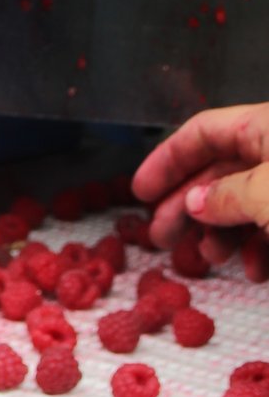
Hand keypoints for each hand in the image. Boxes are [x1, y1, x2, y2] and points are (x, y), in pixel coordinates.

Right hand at [133, 103, 268, 281]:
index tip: (140, 192)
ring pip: (248, 201)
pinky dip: (260, 246)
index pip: (203, 131)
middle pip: (222, 169)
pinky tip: (254, 271)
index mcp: (268, 126)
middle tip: (161, 237)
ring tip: (211, 258)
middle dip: (189, 206)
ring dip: (223, 232)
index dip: (166, 160)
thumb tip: (196, 202)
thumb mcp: (268, 195)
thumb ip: (227, 196)